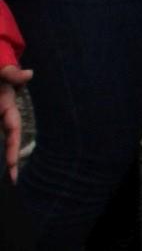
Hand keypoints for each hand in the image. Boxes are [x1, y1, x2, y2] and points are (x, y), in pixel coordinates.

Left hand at [0, 63, 32, 182]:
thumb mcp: (2, 70)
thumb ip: (11, 73)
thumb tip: (30, 74)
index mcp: (7, 106)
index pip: (13, 130)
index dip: (13, 147)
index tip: (11, 165)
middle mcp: (2, 113)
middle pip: (9, 139)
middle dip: (11, 159)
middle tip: (13, 180)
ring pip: (1, 136)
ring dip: (4, 153)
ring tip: (6, 175)